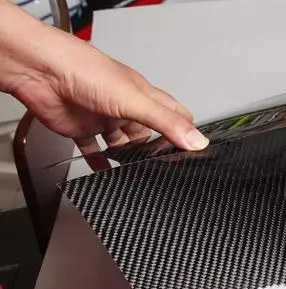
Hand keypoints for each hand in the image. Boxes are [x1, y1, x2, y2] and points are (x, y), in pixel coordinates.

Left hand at [0, 2, 207, 153]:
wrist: (41, 71)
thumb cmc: (85, 71)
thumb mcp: (136, 100)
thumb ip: (166, 123)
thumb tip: (197, 141)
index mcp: (143, 96)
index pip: (173, 113)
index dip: (184, 129)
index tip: (194, 148)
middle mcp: (125, 107)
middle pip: (148, 134)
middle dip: (154, 150)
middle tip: (161, 166)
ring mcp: (104, 118)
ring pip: (122, 144)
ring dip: (127, 158)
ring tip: (135, 172)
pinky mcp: (82, 130)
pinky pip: (93, 151)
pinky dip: (99, 163)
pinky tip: (105, 172)